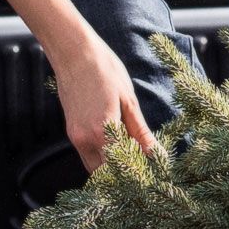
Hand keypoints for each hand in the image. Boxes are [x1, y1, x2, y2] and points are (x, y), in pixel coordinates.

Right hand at [50, 33, 156, 169]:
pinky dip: (102, 156)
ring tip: (131, 151)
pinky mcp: (71, 132)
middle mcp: (85, 140)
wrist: (74, 52)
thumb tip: (157, 154)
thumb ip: (141, 132)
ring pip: (94, 168)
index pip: (121, 168)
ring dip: (111, 166)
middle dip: (123, 174)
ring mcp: (75, 137)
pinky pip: (87, 155)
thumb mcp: (128, 100)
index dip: (137, 173)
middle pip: (105, 175)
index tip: (151, 171)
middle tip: (142, 164)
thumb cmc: (104, 70)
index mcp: (103, 132)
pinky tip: (117, 141)